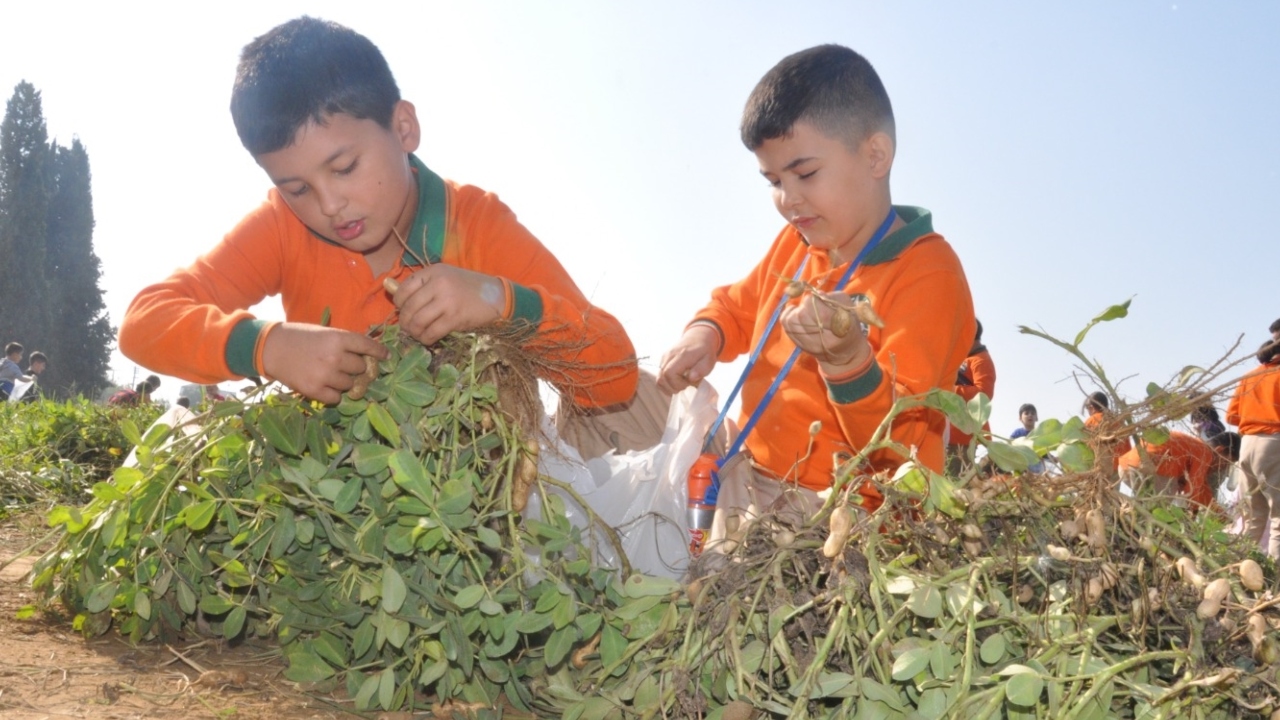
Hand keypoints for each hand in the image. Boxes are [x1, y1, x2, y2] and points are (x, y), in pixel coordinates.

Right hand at [261, 323, 387, 404]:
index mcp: (338, 338)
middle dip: (355, 368)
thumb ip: (345, 343)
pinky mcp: (314, 390)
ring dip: (345, 381)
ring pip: (350, 385)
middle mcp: (335, 357)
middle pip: (360, 369)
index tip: (386, 356)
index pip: (367, 346)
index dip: (379, 352)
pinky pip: (336, 398)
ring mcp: (325, 375)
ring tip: (330, 374)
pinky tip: (324, 385)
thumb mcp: (325, 333)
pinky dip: (333, 394)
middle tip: (344, 365)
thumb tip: (368, 356)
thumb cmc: (300, 337)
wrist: (271, 348)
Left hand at [390, 265, 505, 344]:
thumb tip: (393, 293)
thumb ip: (424, 285)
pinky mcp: (456, 318)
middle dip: (405, 321)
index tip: (403, 310)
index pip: (404, 288)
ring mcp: (447, 301)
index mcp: (434, 272)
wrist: (497, 295)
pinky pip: (432, 332)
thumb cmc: (469, 287)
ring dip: (413, 332)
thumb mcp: (446, 278)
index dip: (399, 303)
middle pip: (409, 307)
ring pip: (418, 321)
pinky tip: (428, 339)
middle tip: (407, 327)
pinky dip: (426, 338)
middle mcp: (439, 284)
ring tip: (416, 334)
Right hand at [657, 324, 719, 393]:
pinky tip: (676, 382)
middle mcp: (670, 355)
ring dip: (668, 387)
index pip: (669, 373)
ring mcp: (664, 357)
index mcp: (682, 355)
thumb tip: (691, 378)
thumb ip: (701, 370)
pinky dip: (666, 383)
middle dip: (673, 388)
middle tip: (685, 386)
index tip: (688, 384)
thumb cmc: (705, 351)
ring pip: (658, 379)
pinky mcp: (662, 360)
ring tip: (680, 385)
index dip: (677, 384)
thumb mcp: (709, 361)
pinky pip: (659, 376)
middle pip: (661, 378)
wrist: (698, 337)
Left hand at [780, 292, 871, 374]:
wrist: (842, 351)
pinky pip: (786, 325)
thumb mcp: (847, 306)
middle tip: (813, 304)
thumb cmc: (847, 322)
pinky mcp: (799, 345)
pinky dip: (789, 315)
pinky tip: (797, 314)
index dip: (815, 300)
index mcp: (841, 328)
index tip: (819, 298)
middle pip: (802, 316)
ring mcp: (809, 345)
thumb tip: (816, 294)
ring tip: (805, 310)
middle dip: (805, 305)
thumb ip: (833, 297)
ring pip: (791, 320)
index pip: (820, 313)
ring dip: (796, 310)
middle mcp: (824, 340)